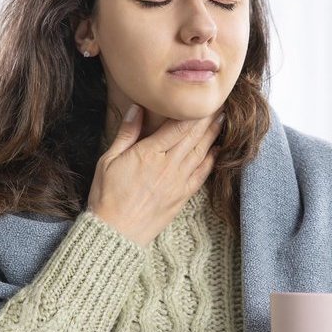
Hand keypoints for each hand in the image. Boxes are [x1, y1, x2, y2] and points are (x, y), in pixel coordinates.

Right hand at [86, 104, 223, 246]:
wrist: (115, 232)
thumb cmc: (107, 196)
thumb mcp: (108, 160)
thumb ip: (126, 133)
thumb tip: (138, 108)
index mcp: (149, 154)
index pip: (178, 126)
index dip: (193, 111)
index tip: (202, 99)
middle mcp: (168, 166)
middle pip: (194, 136)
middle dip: (208, 118)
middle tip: (220, 103)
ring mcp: (178, 182)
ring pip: (201, 152)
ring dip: (214, 134)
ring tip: (223, 119)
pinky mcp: (182, 196)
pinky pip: (202, 174)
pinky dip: (212, 160)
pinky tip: (218, 149)